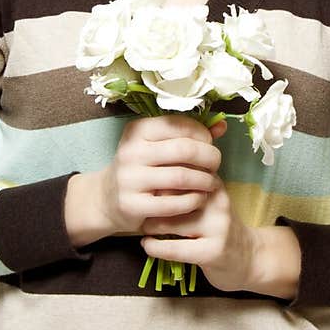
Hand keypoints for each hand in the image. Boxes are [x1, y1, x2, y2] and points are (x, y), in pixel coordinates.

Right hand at [99, 113, 226, 235]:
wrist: (107, 198)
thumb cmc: (142, 167)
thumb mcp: (158, 146)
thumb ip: (190, 135)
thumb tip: (222, 125)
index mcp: (137, 130)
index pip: (180, 125)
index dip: (203, 134)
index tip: (210, 144)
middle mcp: (131, 152)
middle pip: (185, 150)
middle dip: (209, 157)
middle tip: (216, 165)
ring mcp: (129, 179)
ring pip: (182, 177)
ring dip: (205, 181)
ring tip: (211, 183)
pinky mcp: (132, 205)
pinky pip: (174, 203)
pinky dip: (193, 201)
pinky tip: (199, 199)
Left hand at [138, 170, 258, 293]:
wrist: (249, 258)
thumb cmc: (218, 227)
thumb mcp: (207, 201)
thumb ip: (185, 186)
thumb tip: (147, 174)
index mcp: (214, 184)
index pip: (177, 171)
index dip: (155, 180)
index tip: (142, 188)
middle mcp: (217, 202)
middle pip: (170, 195)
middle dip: (150, 203)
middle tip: (140, 209)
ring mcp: (218, 227)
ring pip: (169, 221)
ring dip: (150, 226)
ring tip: (144, 228)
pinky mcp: (212, 251)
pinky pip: (173, 248)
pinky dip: (154, 247)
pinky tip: (148, 245)